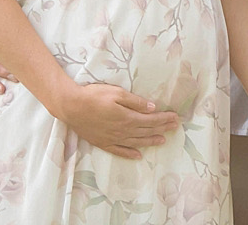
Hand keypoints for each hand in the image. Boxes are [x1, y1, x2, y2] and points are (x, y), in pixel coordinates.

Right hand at [54, 82, 180, 159]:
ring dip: (150, 141)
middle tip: (174, 127)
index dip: (164, 119)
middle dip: (162, 128)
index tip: (175, 118)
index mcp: (127, 117)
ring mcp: (112, 139)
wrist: (71, 107)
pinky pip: (119, 151)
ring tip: (162, 140)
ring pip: (136, 142)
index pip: (151, 120)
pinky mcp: (103, 143)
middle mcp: (122, 131)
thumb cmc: (94, 96)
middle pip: (146, 131)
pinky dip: (130, 153)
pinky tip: (138, 155)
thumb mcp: (117, 93)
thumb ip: (135, 102)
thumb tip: (152, 108)